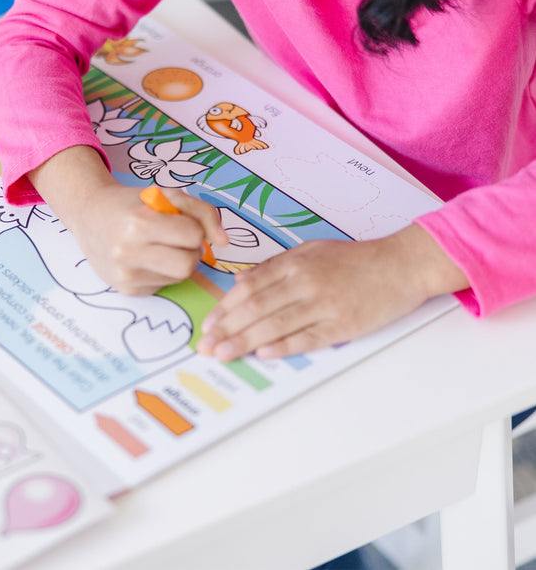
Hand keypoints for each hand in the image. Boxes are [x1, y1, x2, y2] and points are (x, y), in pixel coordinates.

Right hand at [69, 180, 226, 294]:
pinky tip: (148, 259)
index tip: (180, 221)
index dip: (193, 227)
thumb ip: (203, 212)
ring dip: (180, 262)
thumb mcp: (167, 195)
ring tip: (162, 247)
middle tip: (178, 239)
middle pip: (189, 264)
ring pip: (180, 278)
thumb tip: (224, 242)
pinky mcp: (126, 290)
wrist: (89, 215)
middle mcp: (128, 252)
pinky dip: (164, 272)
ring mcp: (126, 275)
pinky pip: (165, 286)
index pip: (193, 236)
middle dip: (191, 250)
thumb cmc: (133, 204)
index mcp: (139, 222)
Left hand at [196, 224, 468, 360]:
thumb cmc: (354, 259)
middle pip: (256, 307)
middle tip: (205, 346)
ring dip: (245, 341)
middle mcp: (305, 281)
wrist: (401, 265)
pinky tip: (264, 354)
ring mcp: (324, 303)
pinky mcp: (343, 324)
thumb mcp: (312, 251)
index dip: (225, 307)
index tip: (209, 324)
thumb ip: (277, 266)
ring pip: (276, 324)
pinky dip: (284, 346)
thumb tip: (242, 282)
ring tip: (223, 354)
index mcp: (295, 262)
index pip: (249, 286)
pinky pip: (309, 337)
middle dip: (226, 328)